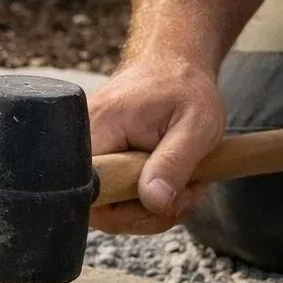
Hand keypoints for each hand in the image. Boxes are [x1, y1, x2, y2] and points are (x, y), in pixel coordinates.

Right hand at [87, 57, 225, 235]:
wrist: (177, 67)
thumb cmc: (187, 90)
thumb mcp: (196, 126)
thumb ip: (174, 163)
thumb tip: (154, 201)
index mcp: (102, 127)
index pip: (91, 192)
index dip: (125, 211)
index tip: (166, 199)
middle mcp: (85, 142)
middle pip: (100, 209)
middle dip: (148, 215)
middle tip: (189, 193)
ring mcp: (91, 154)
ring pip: (110, 209)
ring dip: (153, 210)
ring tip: (187, 185)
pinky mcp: (102, 163)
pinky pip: (116, 199)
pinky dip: (147, 201)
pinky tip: (172, 183)